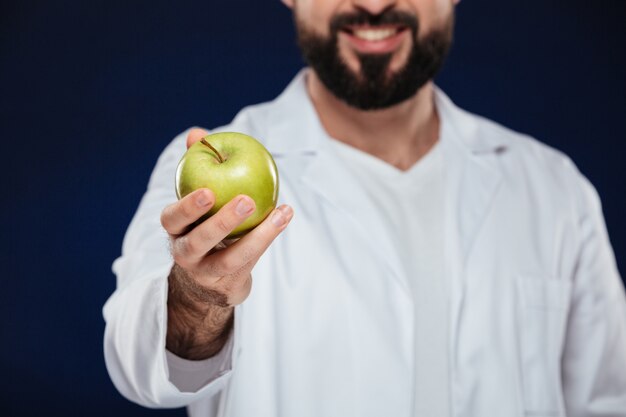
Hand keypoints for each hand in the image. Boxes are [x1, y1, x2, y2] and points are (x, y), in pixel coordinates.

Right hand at [161, 128, 292, 358]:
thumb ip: (197, 165)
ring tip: (278, 213)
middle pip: (198, 242)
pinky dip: (269, 236)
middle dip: (221, 222)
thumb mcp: (198, 199)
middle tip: (246, 201)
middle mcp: (186, 253)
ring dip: (257, 236)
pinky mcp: (230, 282)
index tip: (207, 191)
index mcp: (176, 229)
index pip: (172, 219)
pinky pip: (251, 260)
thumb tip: (196, 133)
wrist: (209, 278)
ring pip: (229, 259)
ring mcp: (208, 272)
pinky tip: (285, 215)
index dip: (187, 207)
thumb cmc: (204, 223)